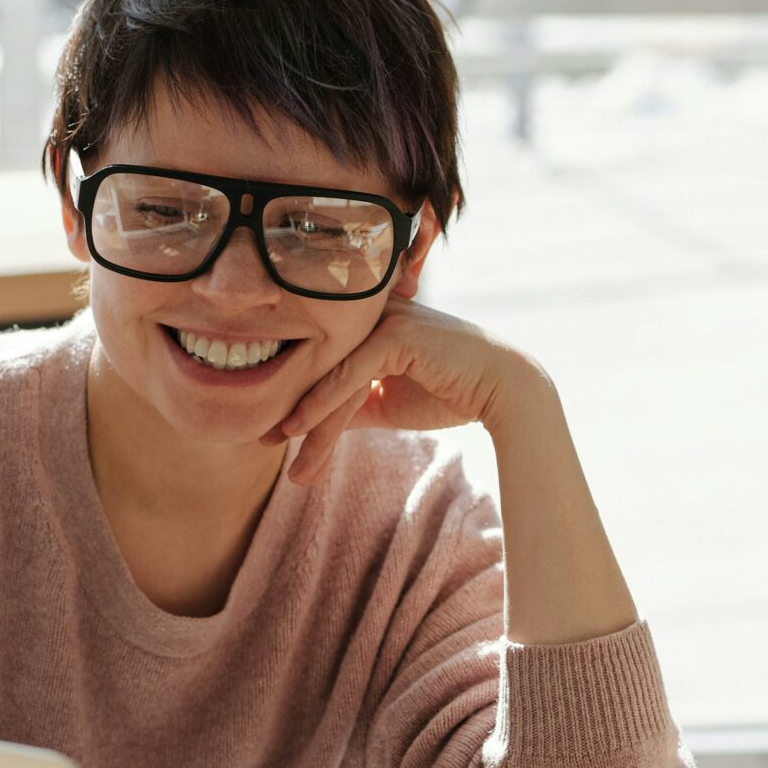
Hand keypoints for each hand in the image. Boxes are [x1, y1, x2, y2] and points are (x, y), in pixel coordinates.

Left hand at [275, 296, 541, 485]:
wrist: (503, 392)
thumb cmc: (452, 392)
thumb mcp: (388, 401)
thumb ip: (353, 405)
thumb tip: (313, 426)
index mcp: (369, 321)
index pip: (323, 359)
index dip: (296, 394)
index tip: (271, 430)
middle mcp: (372, 313)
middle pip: (322, 365)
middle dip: (293, 407)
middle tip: (263, 442)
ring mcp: (383, 319)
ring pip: (332, 374)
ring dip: (308, 419)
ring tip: (289, 454)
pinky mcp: (395, 334)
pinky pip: (349, 374)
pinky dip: (323, 404)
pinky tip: (302, 431)